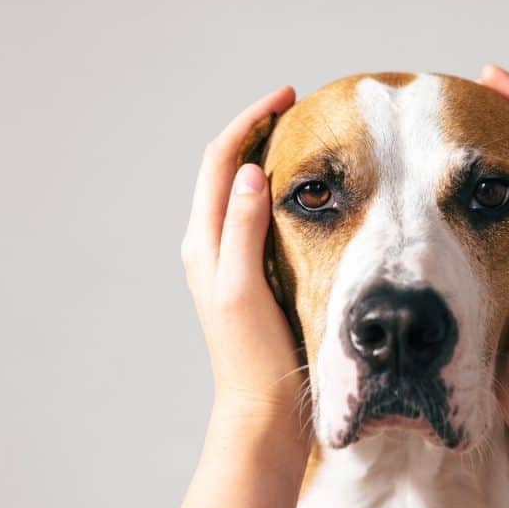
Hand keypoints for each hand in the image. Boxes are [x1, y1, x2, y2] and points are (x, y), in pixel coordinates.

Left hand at [172, 86, 308, 507]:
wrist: (261, 410)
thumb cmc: (254, 356)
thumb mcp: (244, 287)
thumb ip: (243, 228)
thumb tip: (249, 172)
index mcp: (203, 243)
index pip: (220, 162)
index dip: (249, 122)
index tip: (287, 97)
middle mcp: (209, 246)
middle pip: (226, 170)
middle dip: (256, 131)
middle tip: (296, 109)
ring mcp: (228, 261)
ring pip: (240, 192)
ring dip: (264, 158)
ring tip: (301, 139)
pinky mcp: (249, 276)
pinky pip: (256, 217)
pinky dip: (276, 192)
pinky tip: (305, 195)